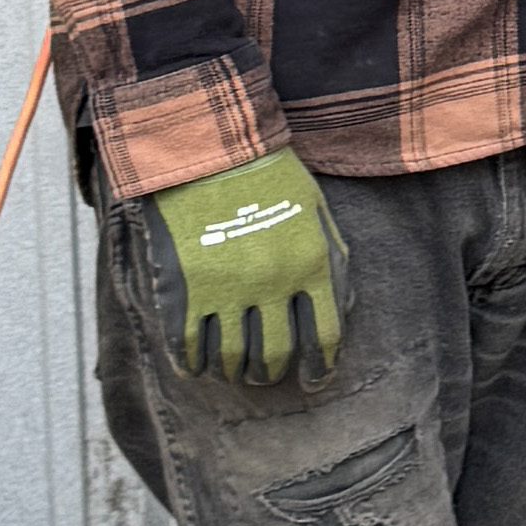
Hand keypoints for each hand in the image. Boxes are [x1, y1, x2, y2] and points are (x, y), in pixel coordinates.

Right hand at [148, 150, 349, 383]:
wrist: (211, 147)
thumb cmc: (270, 176)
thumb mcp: (317, 213)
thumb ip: (332, 262)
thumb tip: (341, 309)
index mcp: (311, 266)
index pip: (323, 338)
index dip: (319, 367)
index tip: (313, 379)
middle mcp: (272, 285)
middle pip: (276, 354)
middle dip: (272, 372)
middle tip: (266, 374)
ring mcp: (227, 290)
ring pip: (233, 357)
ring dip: (235, 371)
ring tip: (234, 371)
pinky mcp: (185, 288)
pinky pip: (188, 345)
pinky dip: (193, 364)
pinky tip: (196, 367)